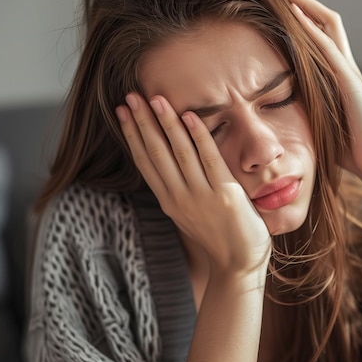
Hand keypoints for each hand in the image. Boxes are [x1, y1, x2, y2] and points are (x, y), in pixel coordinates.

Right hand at [116, 94, 270, 274]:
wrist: (238, 265)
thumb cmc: (218, 238)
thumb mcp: (190, 213)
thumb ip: (180, 189)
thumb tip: (173, 163)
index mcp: (169, 201)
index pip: (145, 161)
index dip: (132, 135)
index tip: (122, 113)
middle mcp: (179, 197)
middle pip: (155, 153)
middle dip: (142, 123)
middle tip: (130, 96)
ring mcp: (201, 196)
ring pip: (178, 153)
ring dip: (165, 123)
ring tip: (155, 99)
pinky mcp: (225, 195)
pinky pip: (209, 160)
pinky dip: (199, 137)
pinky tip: (190, 116)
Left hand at [280, 0, 361, 180]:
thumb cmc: (347, 148)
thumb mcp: (319, 121)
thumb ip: (305, 107)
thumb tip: (278, 108)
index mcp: (337, 75)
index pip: (320, 35)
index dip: (301, 17)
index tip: (276, 7)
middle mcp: (345, 67)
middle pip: (326, 21)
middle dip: (302, 2)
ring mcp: (349, 72)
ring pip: (329, 27)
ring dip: (306, 7)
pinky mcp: (350, 83)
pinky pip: (329, 49)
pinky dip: (312, 30)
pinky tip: (295, 16)